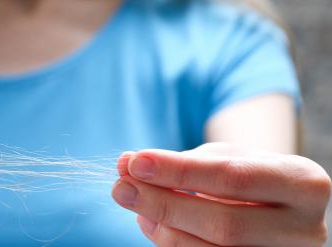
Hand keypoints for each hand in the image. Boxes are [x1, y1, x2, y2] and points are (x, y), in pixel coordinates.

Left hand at [112, 142, 330, 246]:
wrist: (278, 205)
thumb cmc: (247, 174)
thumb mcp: (227, 157)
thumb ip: (183, 162)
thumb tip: (128, 166)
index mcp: (304, 184)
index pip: (233, 177)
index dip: (179, 171)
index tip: (135, 162)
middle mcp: (305, 229)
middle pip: (223, 223)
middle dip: (164, 203)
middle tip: (121, 187)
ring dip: (161, 227)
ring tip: (134, 202)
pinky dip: (170, 242)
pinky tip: (150, 222)